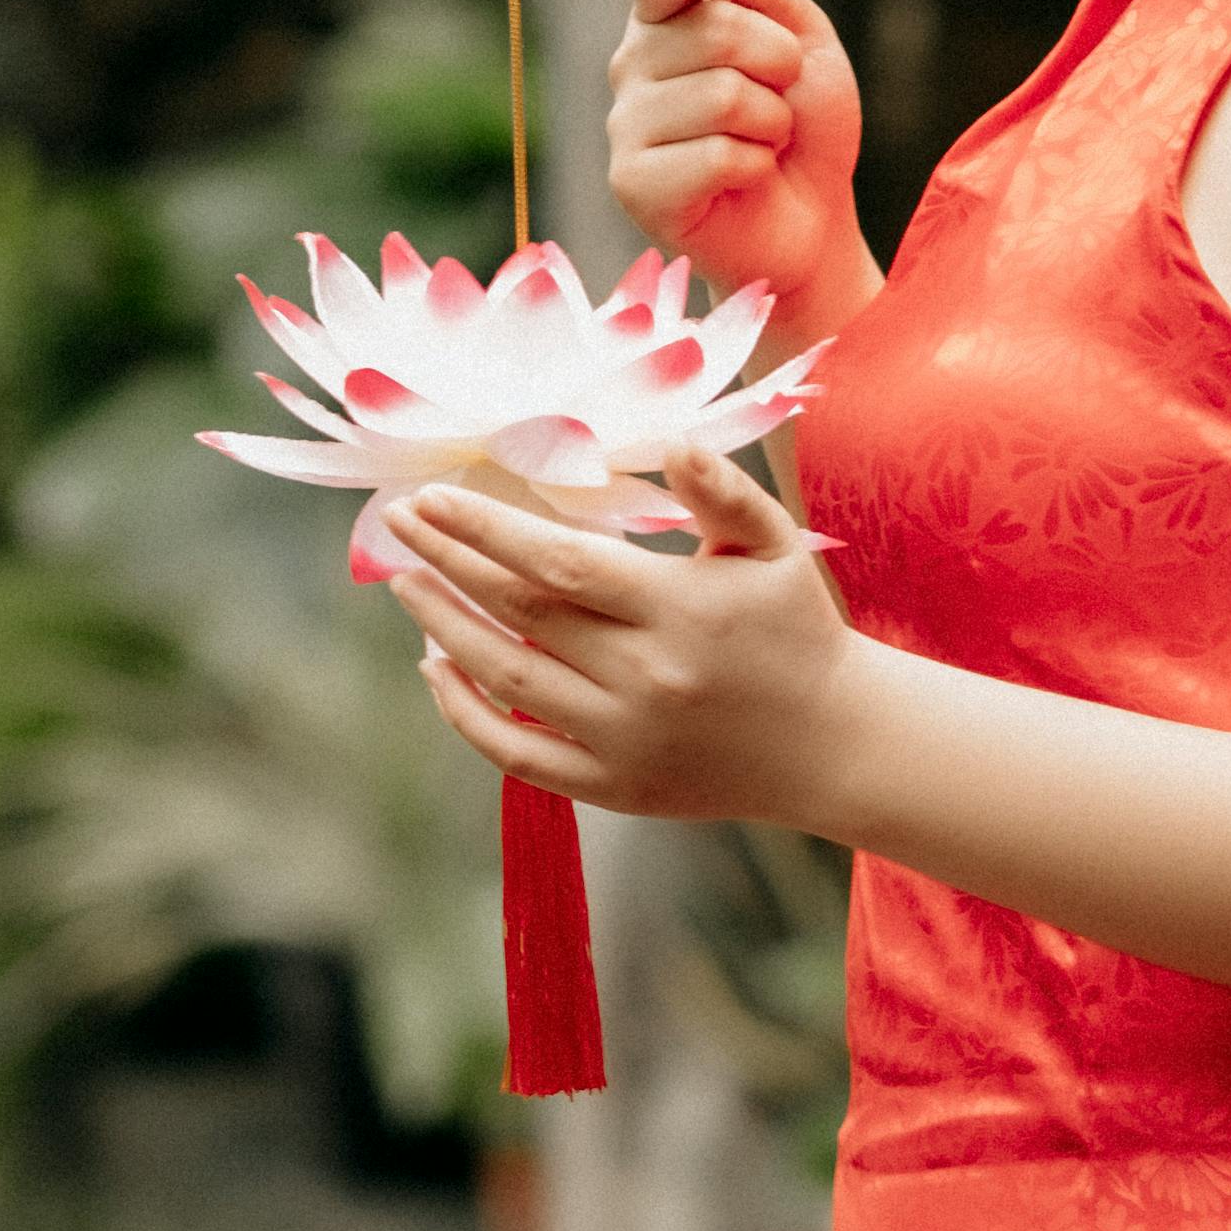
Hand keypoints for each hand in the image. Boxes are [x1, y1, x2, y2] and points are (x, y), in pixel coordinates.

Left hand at [389, 445, 860, 829]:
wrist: (831, 744)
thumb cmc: (796, 628)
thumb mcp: (777, 545)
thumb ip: (723, 492)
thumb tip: (675, 444)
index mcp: (681, 609)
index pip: (560, 561)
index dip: (486, 529)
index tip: (432, 498)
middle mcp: (646, 677)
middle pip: (519, 612)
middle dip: (447, 561)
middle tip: (399, 522)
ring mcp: (623, 739)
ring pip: (504, 678)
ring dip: (443, 627)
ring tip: (405, 583)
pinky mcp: (612, 786)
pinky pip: (514, 752)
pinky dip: (464, 712)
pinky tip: (436, 667)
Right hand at [605, 0, 871, 331]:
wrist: (812, 222)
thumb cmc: (804, 130)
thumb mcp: (810, 47)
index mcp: (667, 24)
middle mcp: (634, 67)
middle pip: (714, 29)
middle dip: (779, 62)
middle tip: (783, 97)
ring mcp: (627, 126)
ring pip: (722, 95)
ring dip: (772, 122)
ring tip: (764, 143)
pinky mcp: (632, 184)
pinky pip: (713, 155)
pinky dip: (756, 165)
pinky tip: (748, 178)